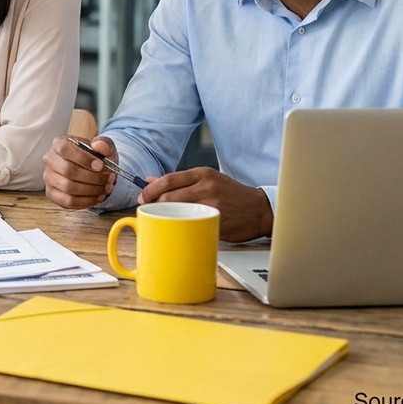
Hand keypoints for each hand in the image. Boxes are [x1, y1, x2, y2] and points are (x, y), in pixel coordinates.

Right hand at [44, 135, 117, 209]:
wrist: (93, 172)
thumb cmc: (95, 158)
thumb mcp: (103, 148)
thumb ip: (104, 144)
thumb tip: (98, 145)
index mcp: (59, 144)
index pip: (65, 150)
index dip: (83, 159)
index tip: (100, 166)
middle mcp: (50, 160)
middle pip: (67, 170)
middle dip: (92, 177)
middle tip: (109, 179)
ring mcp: (49, 178)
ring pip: (68, 187)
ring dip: (91, 190)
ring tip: (107, 188)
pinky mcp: (52, 194)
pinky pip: (68, 201)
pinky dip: (86, 201)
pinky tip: (98, 197)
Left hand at [137, 167, 272, 241]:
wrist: (260, 209)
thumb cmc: (231, 194)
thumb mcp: (207, 180)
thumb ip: (180, 181)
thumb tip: (151, 180)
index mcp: (203, 174)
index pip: (168, 180)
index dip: (150, 190)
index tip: (142, 197)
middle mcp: (207, 187)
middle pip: (169, 196)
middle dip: (154, 205)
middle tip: (149, 211)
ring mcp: (212, 205)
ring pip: (177, 211)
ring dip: (165, 217)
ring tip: (162, 220)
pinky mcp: (216, 222)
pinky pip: (192, 225)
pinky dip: (182, 227)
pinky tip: (179, 229)